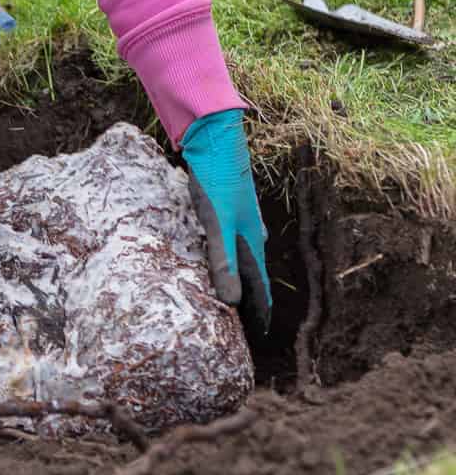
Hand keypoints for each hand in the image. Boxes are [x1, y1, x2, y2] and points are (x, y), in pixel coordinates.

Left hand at [180, 108, 271, 331]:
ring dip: (236, 283)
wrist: (214, 137)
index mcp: (252, 242)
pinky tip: (214, 264)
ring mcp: (239, 222)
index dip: (260, 313)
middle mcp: (250, 234)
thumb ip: (223, 261)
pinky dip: (223, 263)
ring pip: (240, 261)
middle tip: (242, 329)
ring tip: (229, 303)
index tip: (260, 337)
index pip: (260, 288)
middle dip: (249, 302)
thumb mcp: (216, 223)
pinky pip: (227, 246)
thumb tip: (231, 303)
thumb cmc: (216, 179)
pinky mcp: (224, 210)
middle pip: (252, 277)